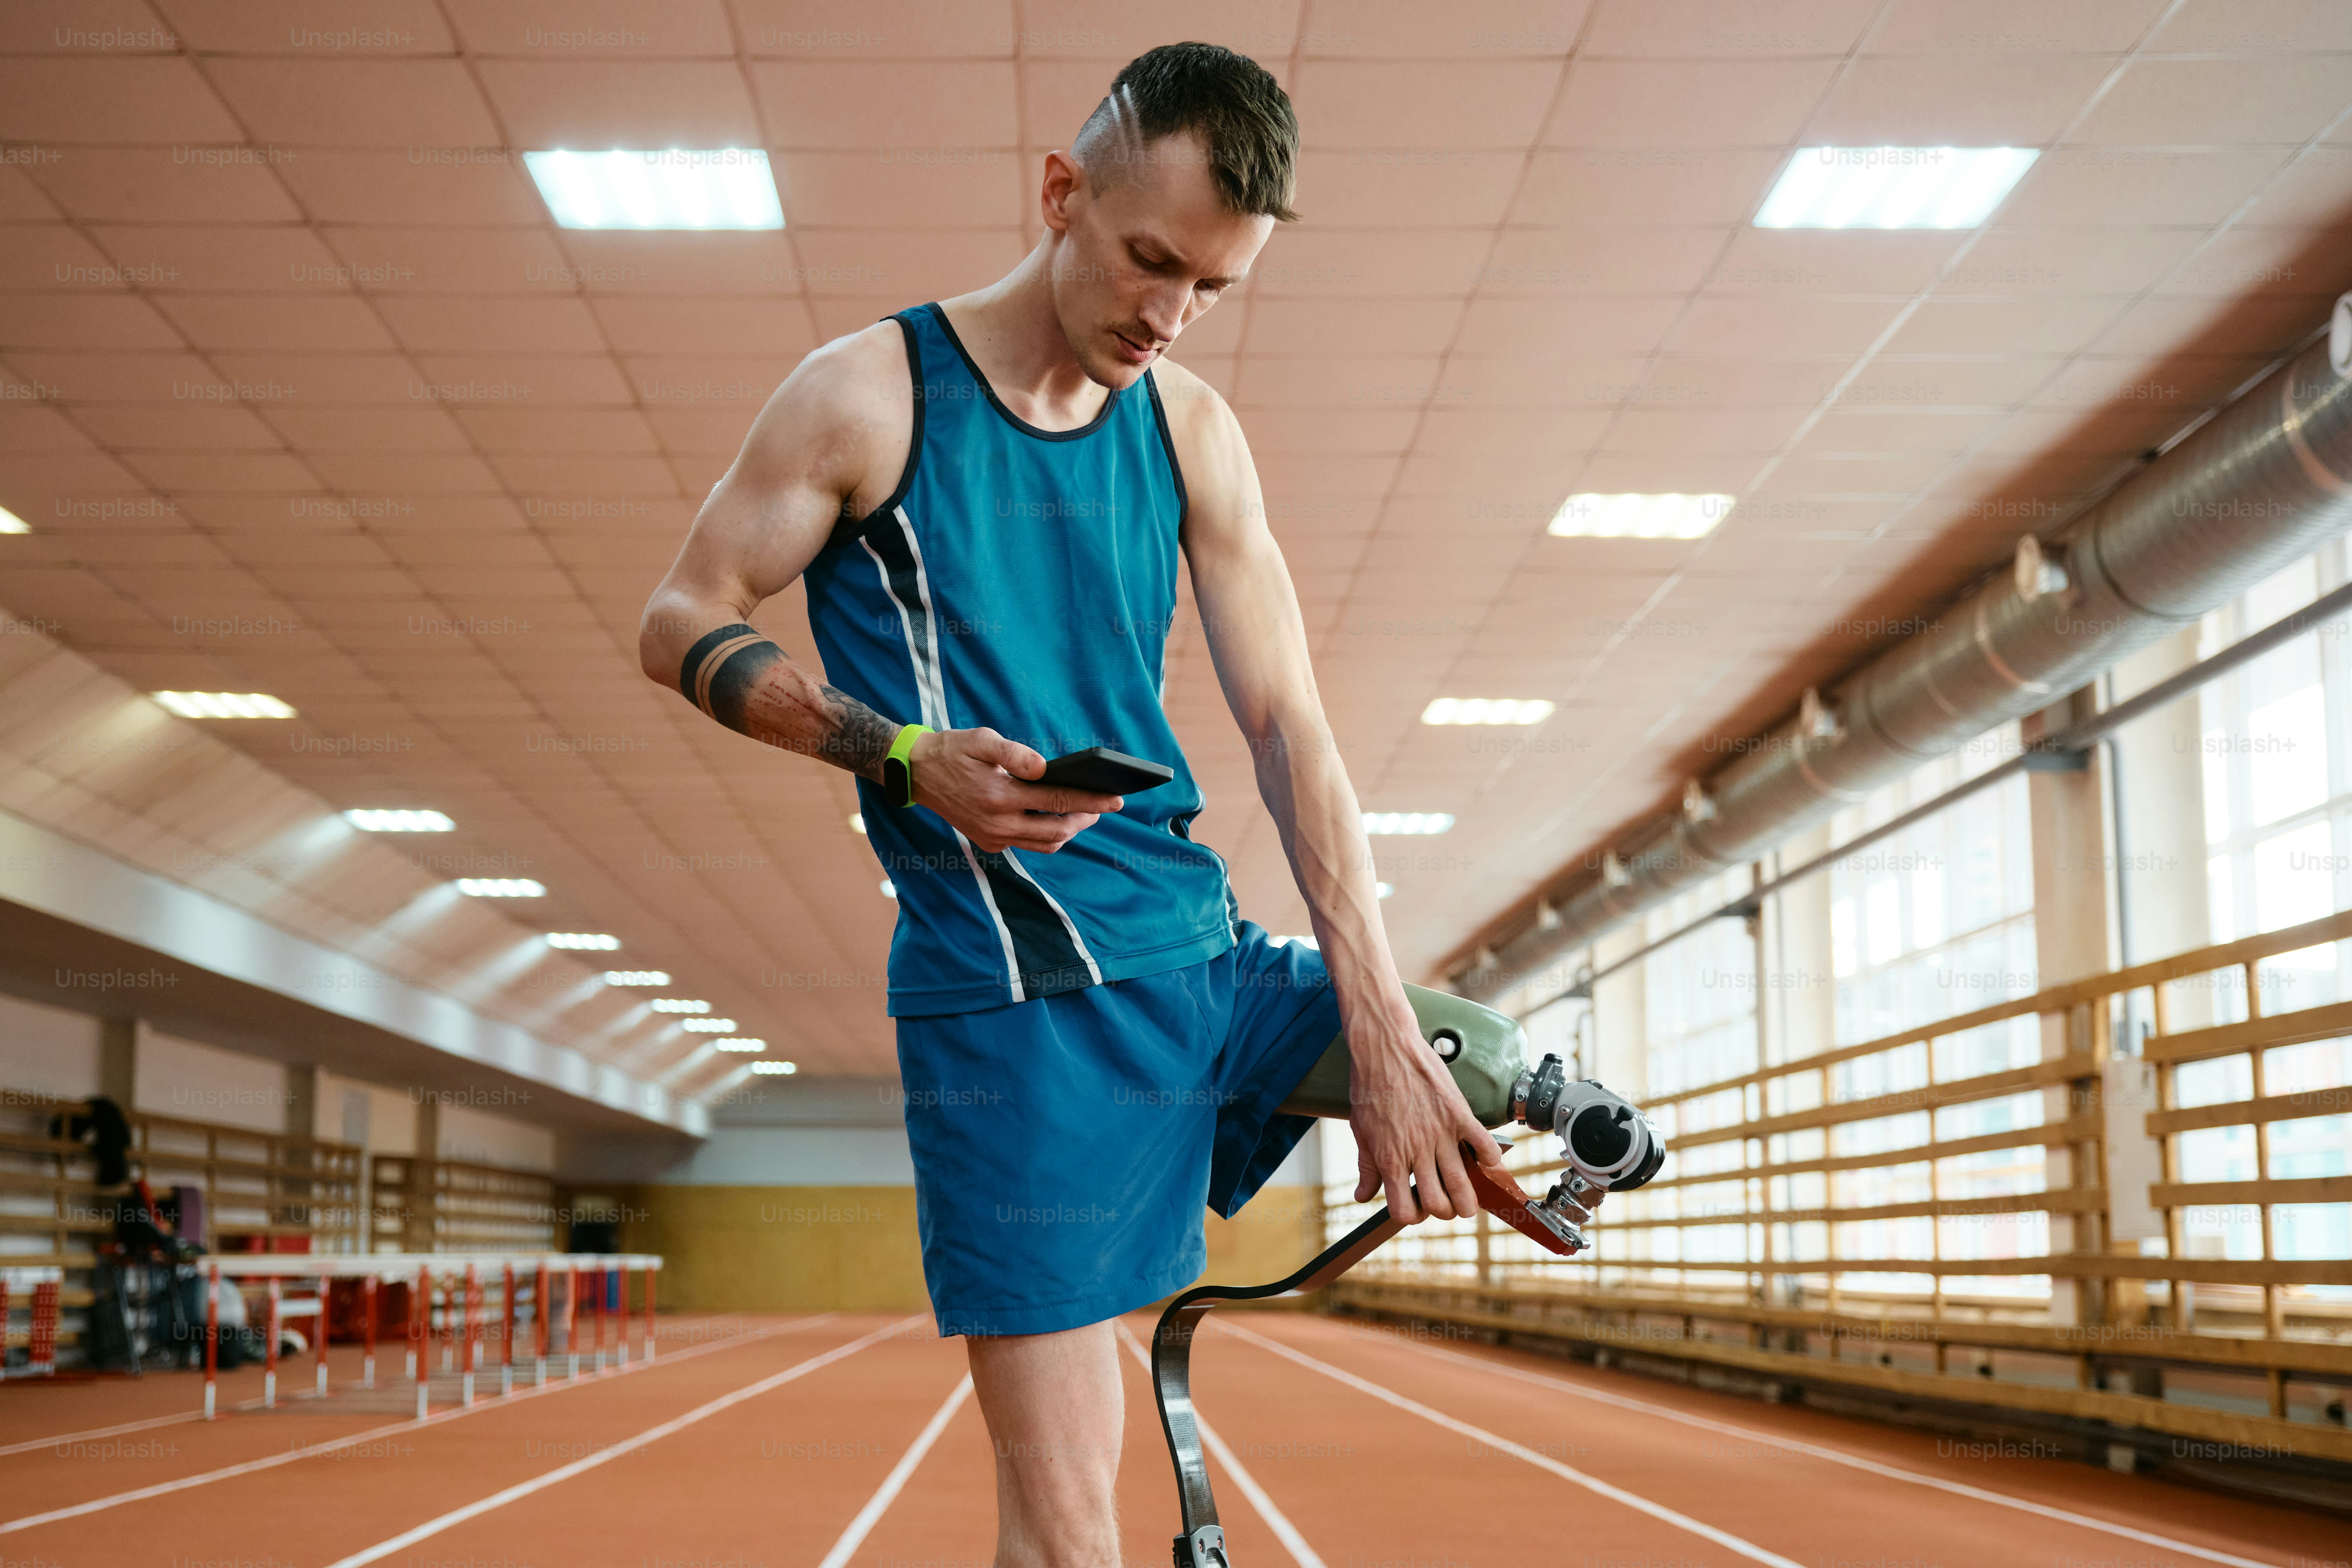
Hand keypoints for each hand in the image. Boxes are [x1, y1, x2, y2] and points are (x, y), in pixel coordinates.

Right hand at [907, 728, 1123, 852]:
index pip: (1058, 802)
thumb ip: (1014, 753)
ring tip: (1085, 813)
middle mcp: (997, 823)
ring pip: (1045, 844)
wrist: (917, 773)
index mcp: (999, 795)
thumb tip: (1044, 768)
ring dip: (1069, 831)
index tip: (1117, 799)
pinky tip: (1056, 819)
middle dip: (1087, 818)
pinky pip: (1027, 844)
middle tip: (1105, 805)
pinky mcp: (988, 843)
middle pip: (1057, 830)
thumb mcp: (981, 739)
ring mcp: (992, 837)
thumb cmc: (953, 751)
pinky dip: (1047, 835)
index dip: (1092, 800)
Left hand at [1349, 1015, 1503, 1223]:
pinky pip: (1484, 1146)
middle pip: (1439, 1205)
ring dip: (1468, 1199)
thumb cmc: (1369, 1086)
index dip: (1413, 1215)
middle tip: (1447, 1201)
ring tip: (1469, 1198)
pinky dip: (1490, 1159)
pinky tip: (1486, 1160)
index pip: (1405, 1211)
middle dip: (1445, 1211)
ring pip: (1463, 1185)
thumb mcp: (1361, 1131)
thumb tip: (1363, 1196)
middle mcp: (1416, 1151)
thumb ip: (1367, 1168)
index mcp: (1390, 1159)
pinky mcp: (1458, 1114)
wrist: (1384, 1047)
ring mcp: (1440, 1134)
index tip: (1417, 1206)